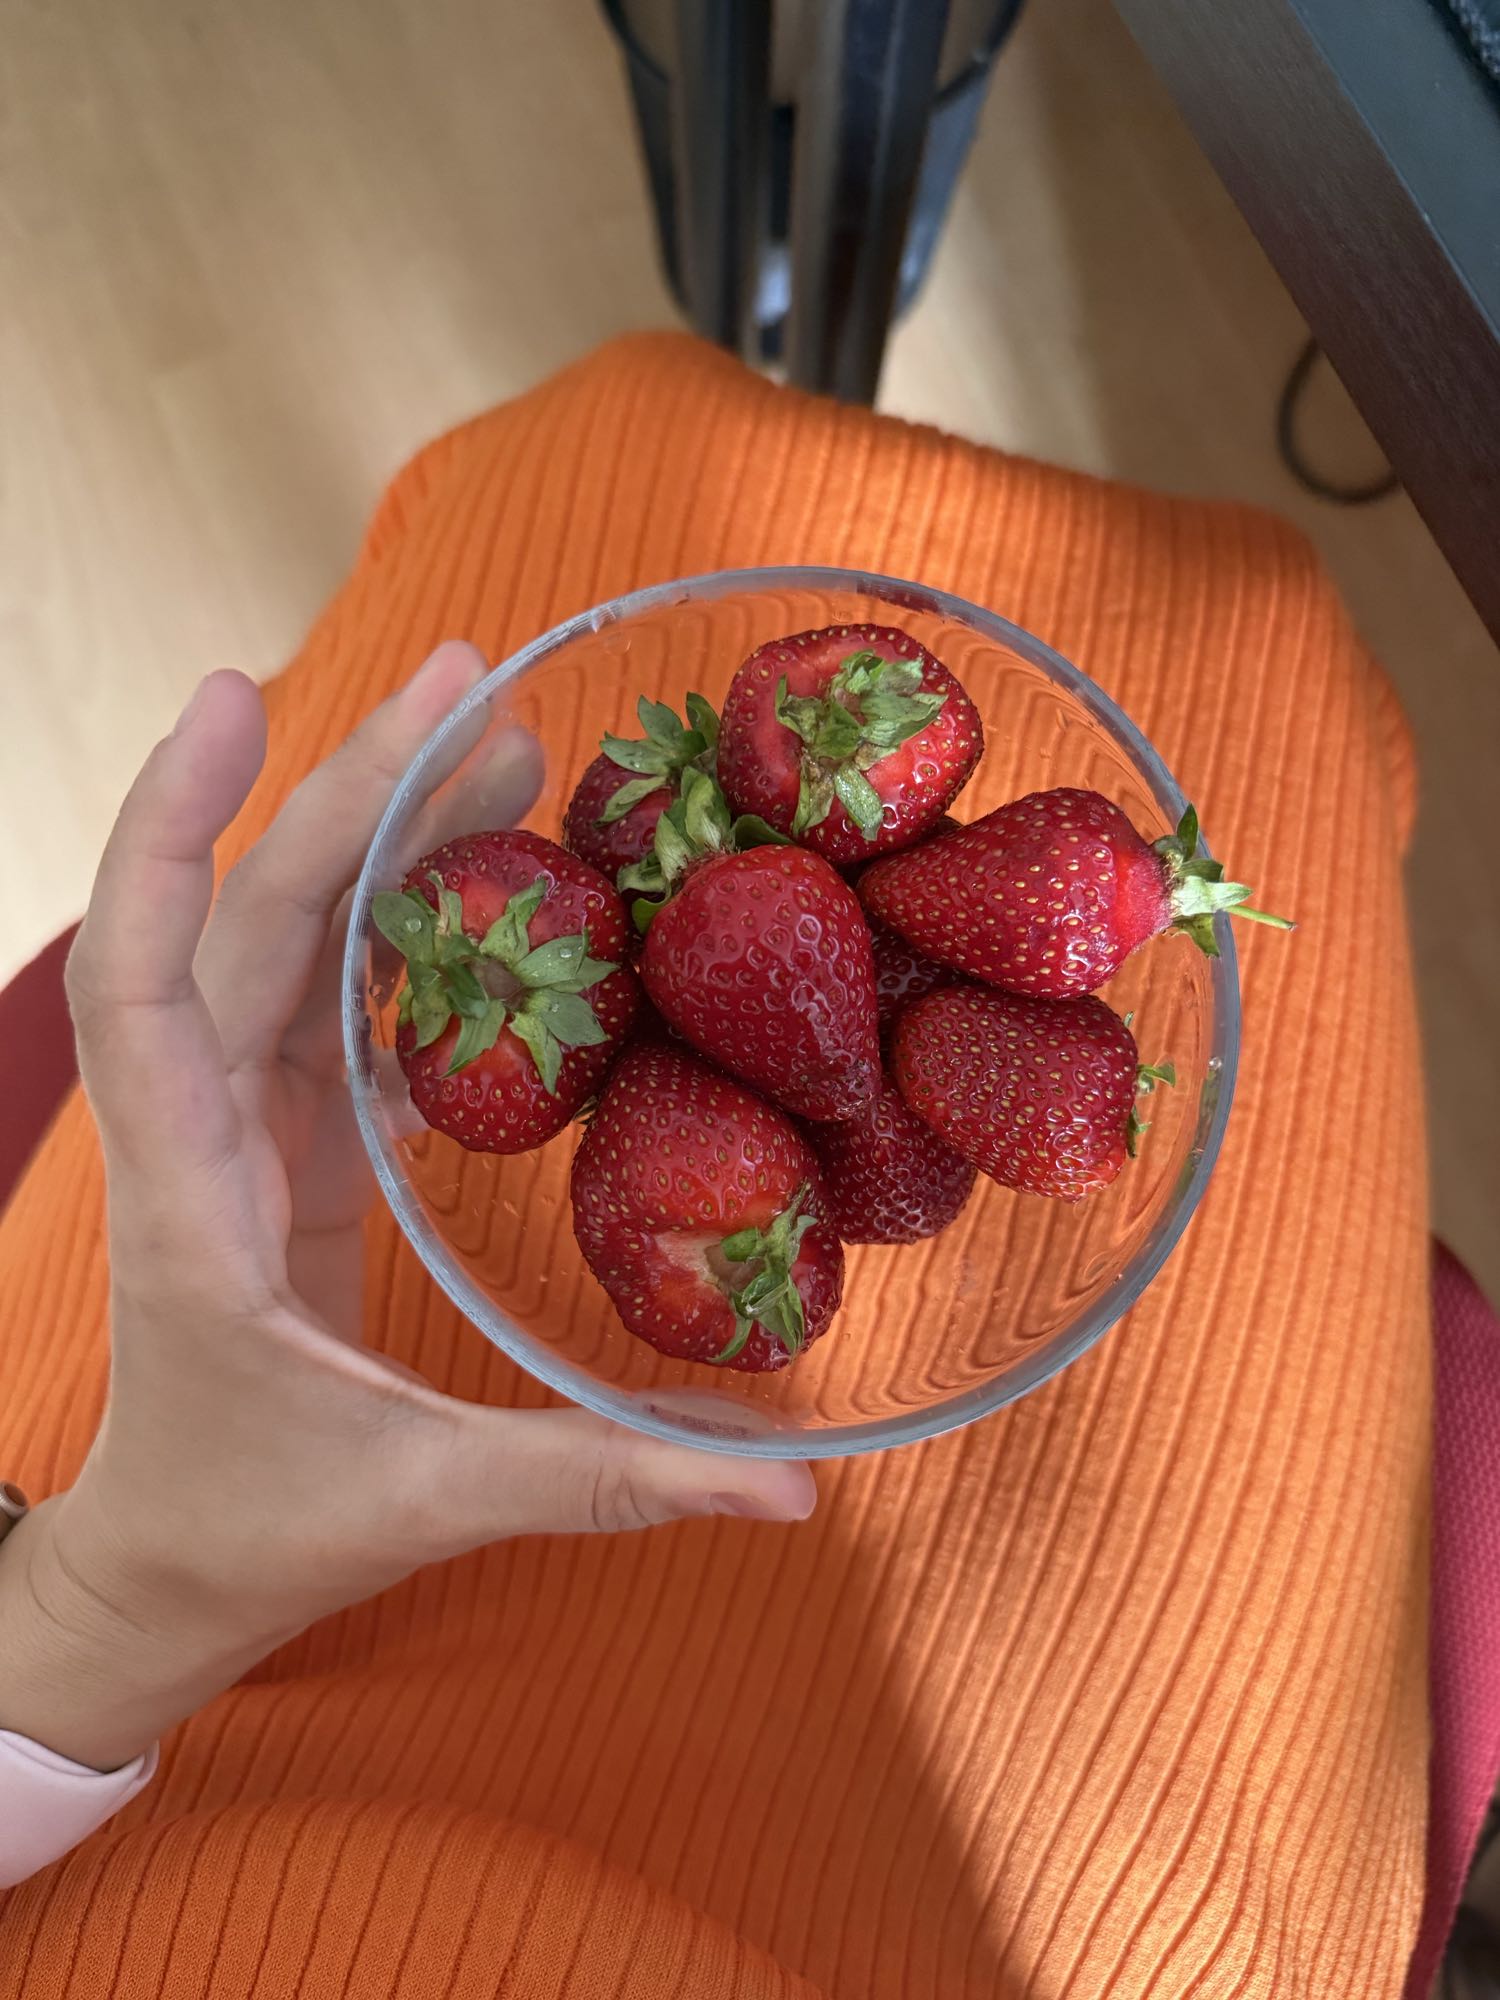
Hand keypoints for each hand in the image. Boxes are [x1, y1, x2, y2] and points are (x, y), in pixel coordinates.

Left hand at [0, 644, 813, 1772]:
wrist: (171, 1566)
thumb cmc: (258, 1527)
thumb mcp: (425, 1500)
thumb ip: (598, 1481)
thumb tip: (789, 1493)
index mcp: (194, 1198)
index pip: (146, 977)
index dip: (170, 830)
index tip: (231, 696)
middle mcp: (200, 1128)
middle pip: (253, 916)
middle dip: (354, 788)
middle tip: (481, 684)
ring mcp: (241, 1120)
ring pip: (296, 937)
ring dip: (384, 832)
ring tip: (507, 742)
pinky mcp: (289, 1133)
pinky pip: (335, 991)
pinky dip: (402, 917)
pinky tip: (492, 872)